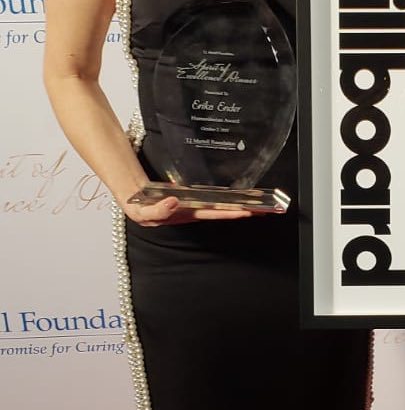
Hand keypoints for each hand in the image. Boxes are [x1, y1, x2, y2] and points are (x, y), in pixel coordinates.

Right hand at [123, 194, 251, 225]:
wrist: (135, 198)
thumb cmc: (141, 208)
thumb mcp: (143, 211)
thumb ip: (157, 210)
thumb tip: (173, 202)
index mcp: (186, 214)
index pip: (213, 214)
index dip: (230, 213)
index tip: (247, 212)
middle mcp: (194, 210)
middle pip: (223, 211)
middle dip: (242, 211)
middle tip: (264, 210)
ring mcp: (194, 203)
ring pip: (220, 204)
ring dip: (238, 204)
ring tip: (258, 203)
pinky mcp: (192, 195)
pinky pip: (213, 197)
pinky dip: (227, 197)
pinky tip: (239, 196)